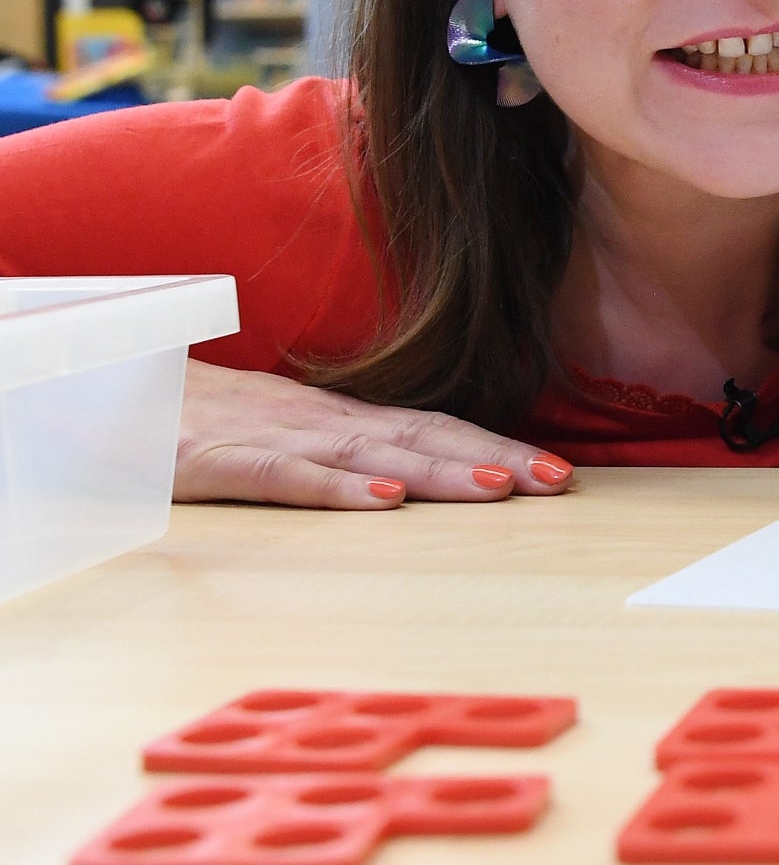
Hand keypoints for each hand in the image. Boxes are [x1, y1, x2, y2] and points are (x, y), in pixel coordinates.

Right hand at [175, 359, 574, 508]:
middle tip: (559, 482)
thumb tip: (414, 472)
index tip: (555, 471)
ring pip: (372, 454)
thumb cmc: (200, 419)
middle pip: (422, 439)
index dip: (495, 447)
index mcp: (338, 418)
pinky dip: (339, 489)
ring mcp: (273, 437)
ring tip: (500, 488)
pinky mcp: (220, 463)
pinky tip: (385, 503)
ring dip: (440, 472)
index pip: (433, 430)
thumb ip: (344, 449)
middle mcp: (320, 422)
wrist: (103, 393)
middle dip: (494, 459)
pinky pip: (288, 477)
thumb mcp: (284, 433)